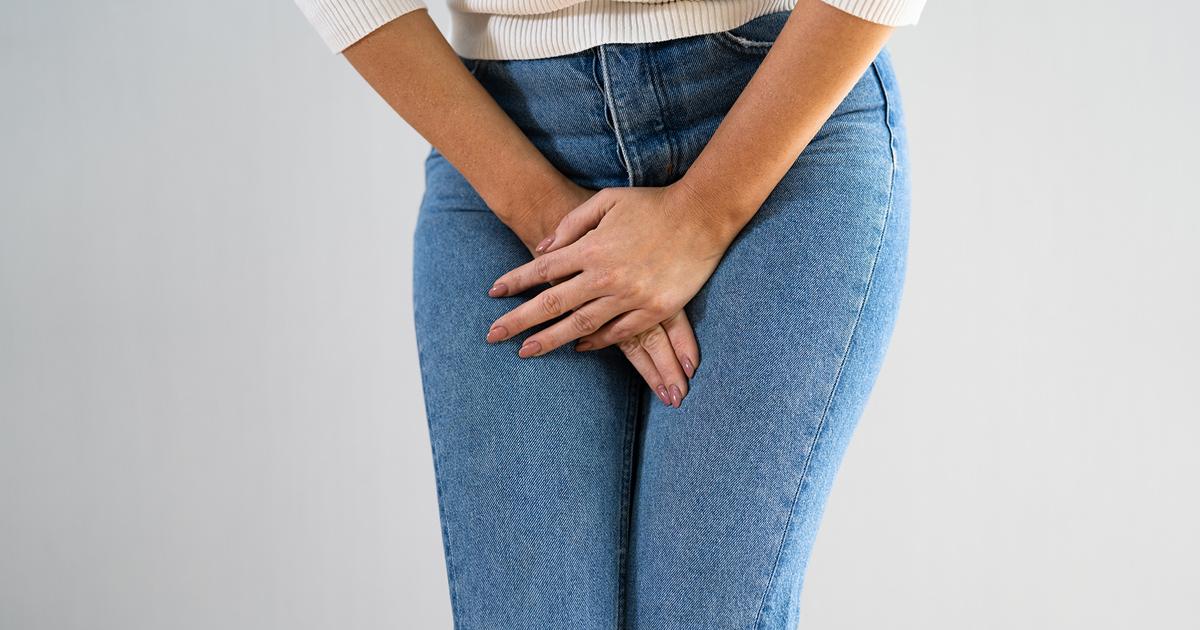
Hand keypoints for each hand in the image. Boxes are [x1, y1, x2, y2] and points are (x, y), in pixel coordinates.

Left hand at [485, 182, 733, 352]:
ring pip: (581, 324)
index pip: (542, 269)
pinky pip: (619, 332)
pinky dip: (597, 342)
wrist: (702, 215)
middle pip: (552, 303)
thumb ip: (572, 224)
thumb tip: (543, 249)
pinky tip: (579, 348)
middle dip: (519, 321)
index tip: (493, 294)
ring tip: (526, 351)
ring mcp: (630, 295)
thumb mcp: (606, 200)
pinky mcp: (655, 308)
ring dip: (551, 340)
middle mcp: (605, 275)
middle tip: (494, 336)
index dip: (515, 282)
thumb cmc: (653, 204)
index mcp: (591, 247)